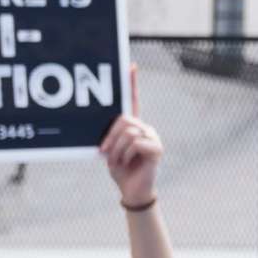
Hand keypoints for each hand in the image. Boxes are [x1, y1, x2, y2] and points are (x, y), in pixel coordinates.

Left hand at [100, 66, 162, 205]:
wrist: (132, 191)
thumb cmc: (120, 171)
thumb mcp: (109, 151)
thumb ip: (108, 138)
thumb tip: (100, 134)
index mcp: (133, 126)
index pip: (132, 100)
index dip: (132, 83)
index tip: (130, 65)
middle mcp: (144, 128)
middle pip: (124, 119)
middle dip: (110, 136)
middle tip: (104, 151)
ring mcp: (152, 137)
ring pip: (128, 132)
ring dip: (116, 149)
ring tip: (116, 161)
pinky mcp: (156, 148)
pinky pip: (135, 142)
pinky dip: (125, 155)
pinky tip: (127, 163)